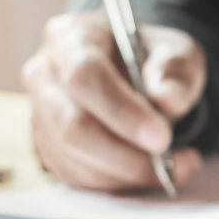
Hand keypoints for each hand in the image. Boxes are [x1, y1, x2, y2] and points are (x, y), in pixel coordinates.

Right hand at [22, 11, 205, 190]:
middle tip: (172, 162)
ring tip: (175, 167)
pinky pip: (80, 176)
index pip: (84, 76)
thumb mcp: (177, 51)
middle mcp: (45, 75)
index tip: (161, 137)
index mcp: (71, 37)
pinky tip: (149, 171)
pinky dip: (120, 182)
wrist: (138, 74)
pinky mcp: (50, 147)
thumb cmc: (153, 59)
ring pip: (76, 159)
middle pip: (73, 126)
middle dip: (127, 155)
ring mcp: (41, 114)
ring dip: (129, 173)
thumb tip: (167, 100)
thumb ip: (175, 70)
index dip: (121, 111)